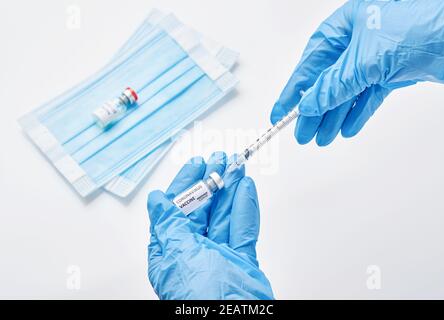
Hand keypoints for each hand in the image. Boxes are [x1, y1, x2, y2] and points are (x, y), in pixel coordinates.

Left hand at [147, 152, 273, 299]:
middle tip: (220, 159)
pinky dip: (246, 208)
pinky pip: (243, 229)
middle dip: (211, 182)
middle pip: (202, 209)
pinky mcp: (242, 261)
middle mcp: (193, 252)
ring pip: (224, 215)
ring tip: (236, 167)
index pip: (175, 210)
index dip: (185, 184)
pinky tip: (246, 189)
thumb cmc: (201, 299)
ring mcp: (219, 256)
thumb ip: (170, 224)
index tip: (196, 164)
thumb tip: (157, 202)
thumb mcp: (179, 255)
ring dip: (230, 190)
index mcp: (170, 252)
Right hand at [271, 0, 443, 145]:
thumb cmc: (418, 24)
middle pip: (327, 82)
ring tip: (322, 137)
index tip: (280, 113)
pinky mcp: (392, 70)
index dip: (293, 91)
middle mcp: (356, 40)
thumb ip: (333, 85)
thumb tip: (309, 105)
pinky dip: (358, 112)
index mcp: (343, 27)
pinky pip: (368, 95)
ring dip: (335, 116)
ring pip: (347, 92)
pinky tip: (347, 128)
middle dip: (314, 110)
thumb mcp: (364, 59)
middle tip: (302, 133)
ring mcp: (375, 56)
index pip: (309, 64)